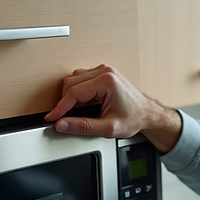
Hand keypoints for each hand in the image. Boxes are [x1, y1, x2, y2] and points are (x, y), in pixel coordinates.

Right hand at [44, 64, 181, 152]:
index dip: (60, 108)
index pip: (73, 93)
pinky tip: (84, 105)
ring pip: (74, 80)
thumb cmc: (134, 118)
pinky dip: (78, 93)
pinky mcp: (102, 73)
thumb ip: (83, 126)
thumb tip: (62, 124)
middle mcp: (104, 72)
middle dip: (65, 102)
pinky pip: (81, 79)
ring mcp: (103, 71)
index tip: (52, 118)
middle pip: (70, 83)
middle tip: (64, 118)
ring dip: (71, 97)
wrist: (146, 114)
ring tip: (78, 112)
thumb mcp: (108, 128)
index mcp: (106, 82)